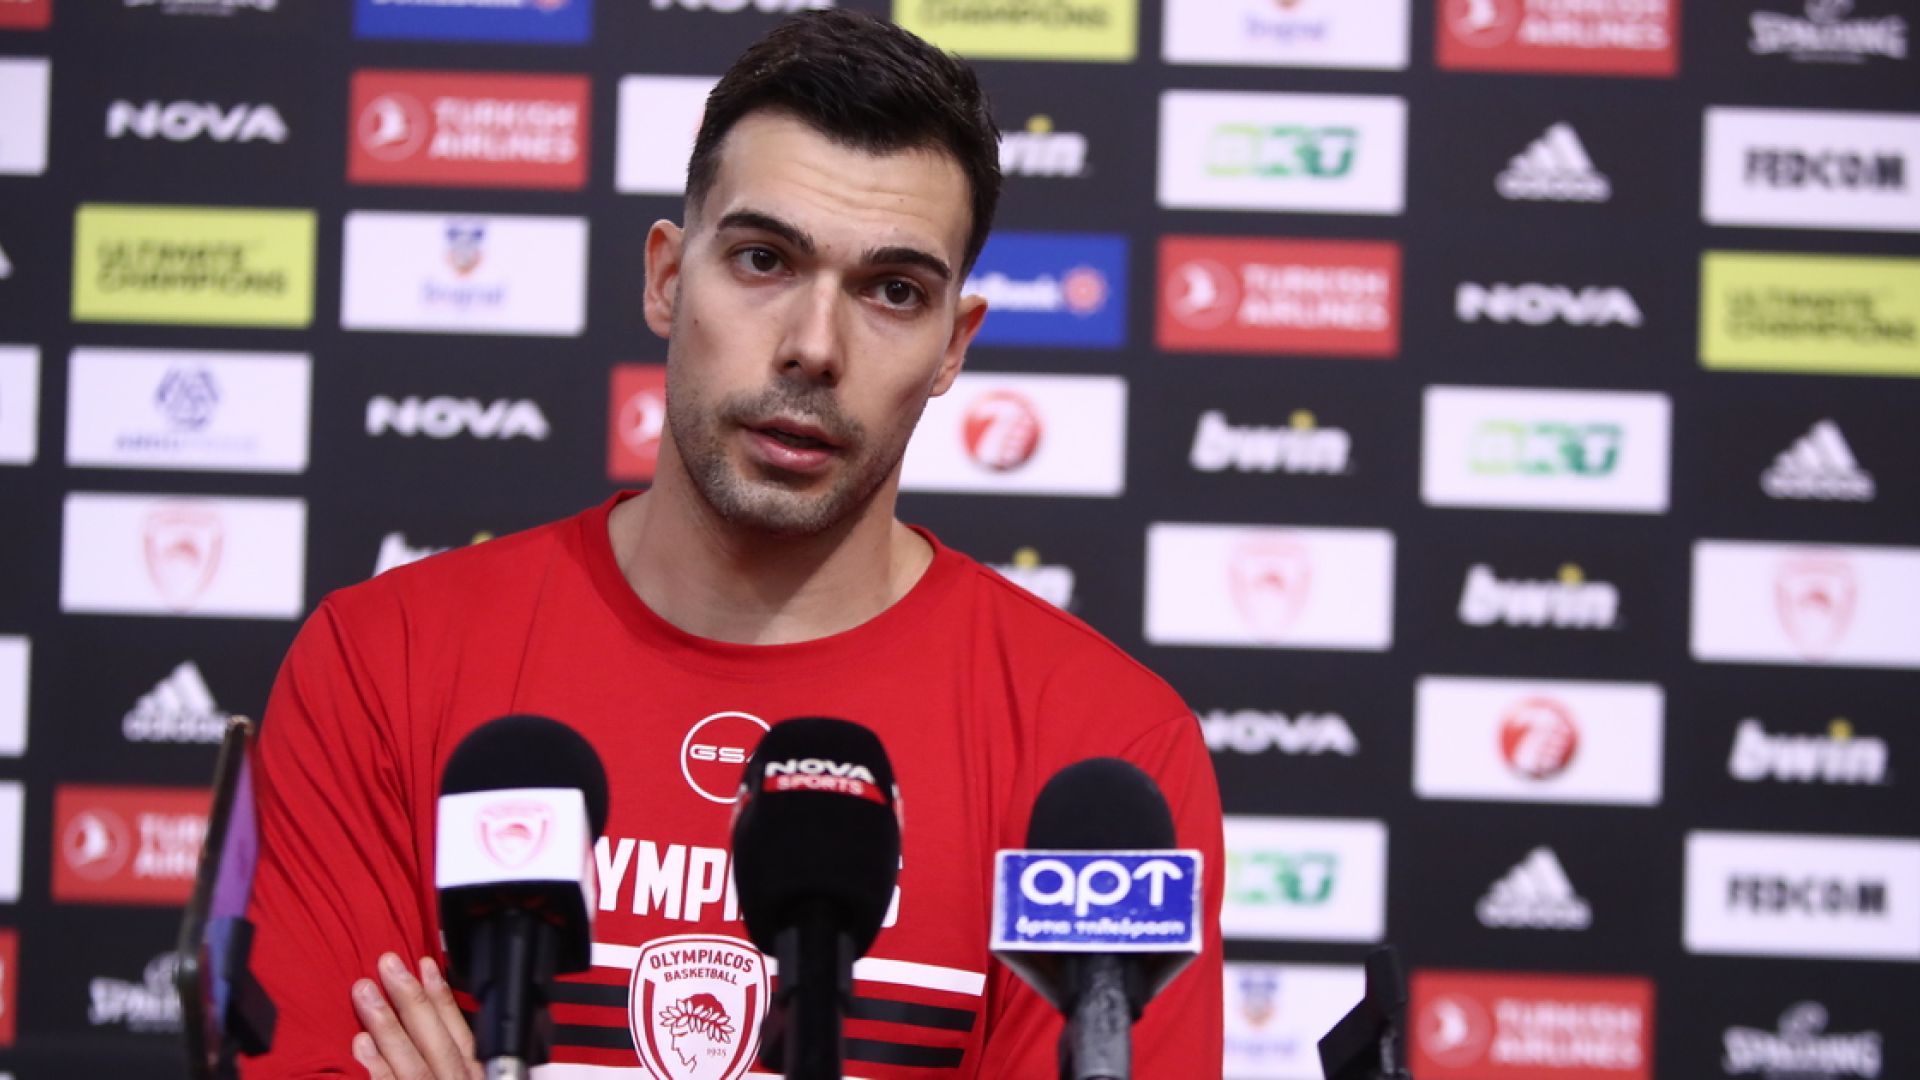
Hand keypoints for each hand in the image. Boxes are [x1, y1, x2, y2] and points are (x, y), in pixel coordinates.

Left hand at [350, 952, 483, 1079]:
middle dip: (412, 999)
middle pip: (437, 1042)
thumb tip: (422, 1015)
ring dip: (388, 1025)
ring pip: (412, 1063)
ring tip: (365, 992)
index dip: (443, 998)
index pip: (460, 1034)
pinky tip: (361, 1043)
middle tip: (388, 965)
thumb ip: (445, 1058)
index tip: (426, 965)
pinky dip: (377, 1067)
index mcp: (468, 1078)